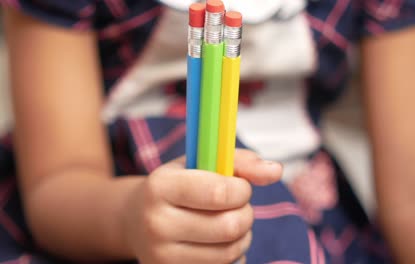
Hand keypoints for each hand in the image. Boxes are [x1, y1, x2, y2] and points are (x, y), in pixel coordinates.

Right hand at [122, 149, 281, 263]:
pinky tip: (219, 242)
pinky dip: (232, 254)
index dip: (242, 189)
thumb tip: (275, 171)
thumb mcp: (200, 163)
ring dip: (242, 235)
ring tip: (228, 223)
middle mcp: (156, 223)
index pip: (220, 192)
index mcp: (161, 186)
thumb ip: (241, 162)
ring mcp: (162, 256)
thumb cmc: (176, 186)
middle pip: (229, 226)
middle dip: (245, 213)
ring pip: (230, 251)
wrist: (135, 220)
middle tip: (237, 206)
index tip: (240, 186)